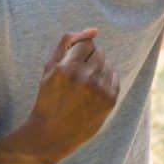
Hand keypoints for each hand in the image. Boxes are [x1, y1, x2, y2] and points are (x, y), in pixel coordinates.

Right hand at [24, 28, 119, 162]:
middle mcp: (85, 78)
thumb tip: (94, 30)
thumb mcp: (50, 67)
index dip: (78, 53)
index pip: (86, 43)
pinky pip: (114, 77)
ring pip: (107, 64)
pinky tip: (92, 93)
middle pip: (99, 52)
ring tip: (84, 86)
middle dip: (89, 60)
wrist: (53, 134)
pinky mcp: (110, 100)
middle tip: (77, 77)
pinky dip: (105, 81)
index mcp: (67, 68)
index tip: (71, 66)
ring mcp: (99, 90)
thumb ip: (68, 41)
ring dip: (97, 70)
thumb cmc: (49, 96)